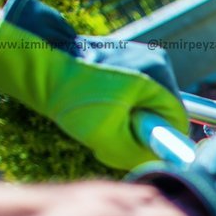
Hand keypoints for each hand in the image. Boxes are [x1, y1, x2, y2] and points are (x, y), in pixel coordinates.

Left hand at [0, 0, 187, 169]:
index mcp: (156, 76)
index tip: (139, 148)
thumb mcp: (107, 136)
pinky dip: (120, 103)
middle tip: (114, 133)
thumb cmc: (71, 96)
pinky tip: (97, 104)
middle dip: (143, 127)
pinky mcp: (126, 57)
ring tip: (101, 117)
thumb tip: (156, 160)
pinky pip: (135, 91)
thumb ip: (138, 153)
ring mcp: (141, 55)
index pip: (177, 119)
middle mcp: (155, 60)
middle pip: (163, 109)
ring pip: (148, 101)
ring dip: (130, 116)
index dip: (162, 140)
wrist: (38, 62)